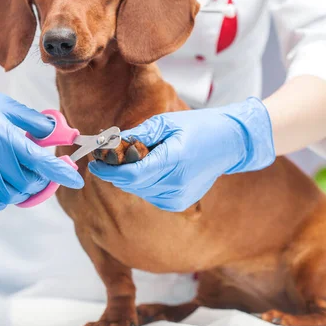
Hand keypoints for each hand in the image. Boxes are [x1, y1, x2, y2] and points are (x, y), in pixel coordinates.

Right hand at [0, 75, 83, 211]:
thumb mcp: (5, 106)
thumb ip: (34, 121)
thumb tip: (56, 130)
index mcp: (3, 135)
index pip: (40, 161)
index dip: (61, 173)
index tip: (76, 179)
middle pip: (27, 182)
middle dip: (41, 178)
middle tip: (41, 170)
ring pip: (9, 195)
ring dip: (22, 190)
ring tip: (22, 177)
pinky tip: (2, 191)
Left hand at [89, 97, 274, 211]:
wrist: (231, 143)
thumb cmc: (200, 127)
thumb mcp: (167, 122)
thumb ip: (138, 134)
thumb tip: (111, 141)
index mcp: (174, 161)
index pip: (130, 174)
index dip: (108, 169)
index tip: (94, 160)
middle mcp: (176, 185)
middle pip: (131, 183)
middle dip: (115, 170)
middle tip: (106, 153)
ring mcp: (178, 198)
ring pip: (138, 190)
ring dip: (129, 175)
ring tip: (137, 155)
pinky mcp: (179, 203)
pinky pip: (149, 193)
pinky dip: (143, 181)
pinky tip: (152, 166)